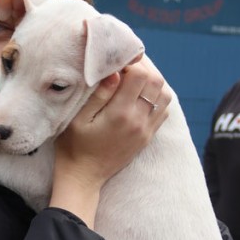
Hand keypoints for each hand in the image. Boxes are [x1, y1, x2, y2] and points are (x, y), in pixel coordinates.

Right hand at [50, 58, 170, 225]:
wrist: (84, 177)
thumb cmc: (74, 146)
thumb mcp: (78, 119)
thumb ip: (99, 94)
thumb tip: (115, 72)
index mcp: (121, 113)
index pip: (141, 75)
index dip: (130, 62)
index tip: (116, 63)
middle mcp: (139, 121)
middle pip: (157, 82)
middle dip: (144, 68)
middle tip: (126, 68)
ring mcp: (146, 130)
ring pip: (165, 95)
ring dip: (152, 83)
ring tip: (133, 81)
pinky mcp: (147, 137)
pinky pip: (164, 111)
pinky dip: (156, 98)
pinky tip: (139, 97)